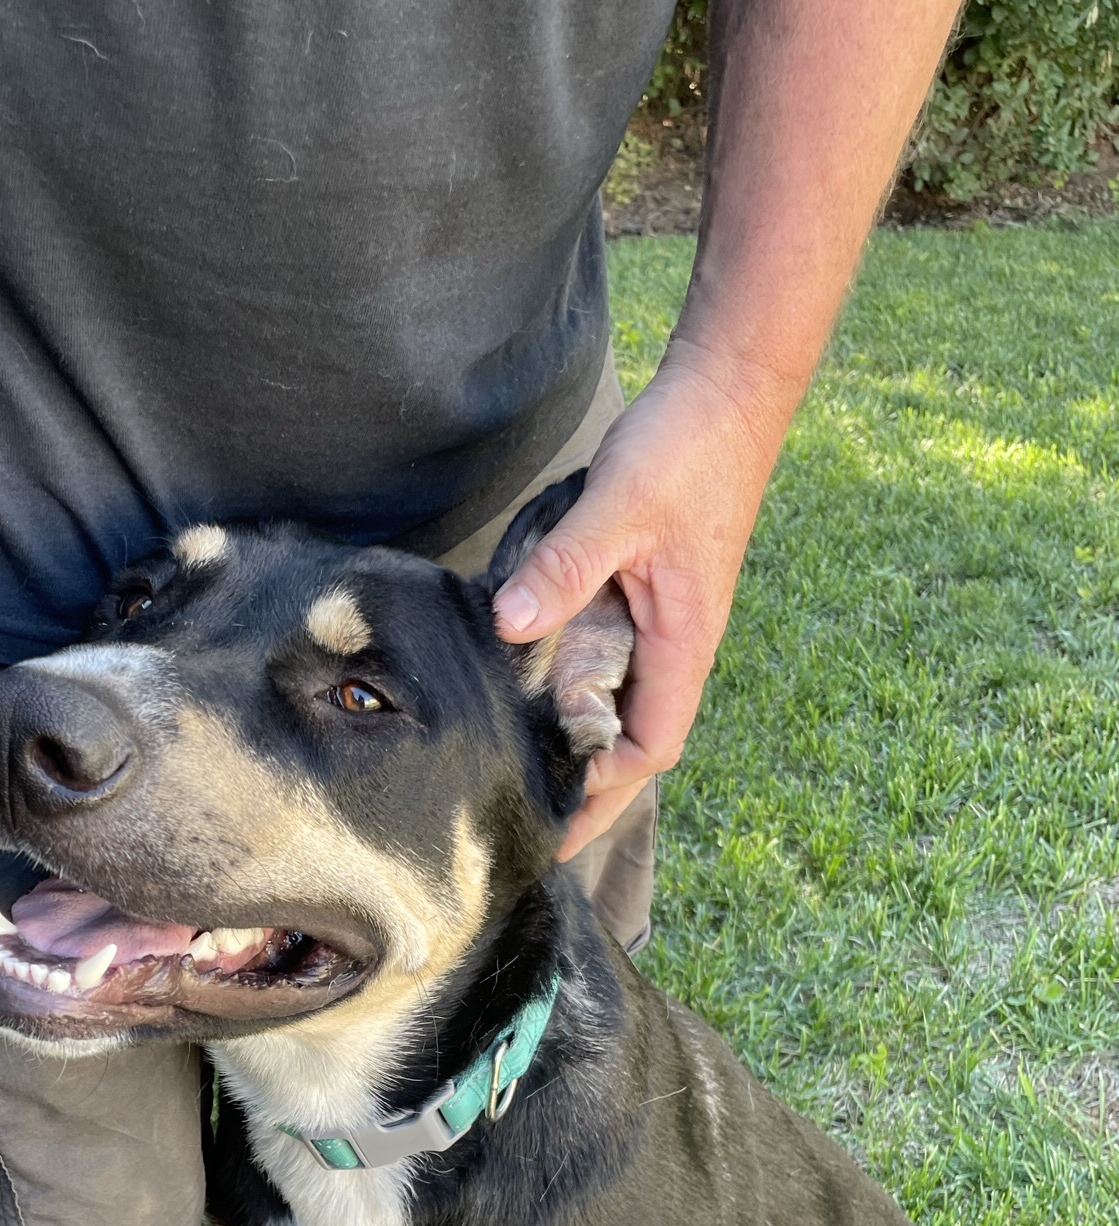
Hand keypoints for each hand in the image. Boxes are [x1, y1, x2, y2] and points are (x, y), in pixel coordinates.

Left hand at [493, 339, 797, 861]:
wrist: (728, 389)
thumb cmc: (685, 451)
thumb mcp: (619, 509)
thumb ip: (565, 568)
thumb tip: (508, 625)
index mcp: (685, 643)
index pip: (652, 747)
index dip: (606, 793)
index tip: (554, 826)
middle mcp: (678, 643)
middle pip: (634, 738)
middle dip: (588, 787)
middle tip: (524, 824)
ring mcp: (663, 618)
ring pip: (621, 698)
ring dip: (579, 738)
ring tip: (518, 774)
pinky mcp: (646, 590)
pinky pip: (610, 655)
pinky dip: (575, 683)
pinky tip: (530, 688)